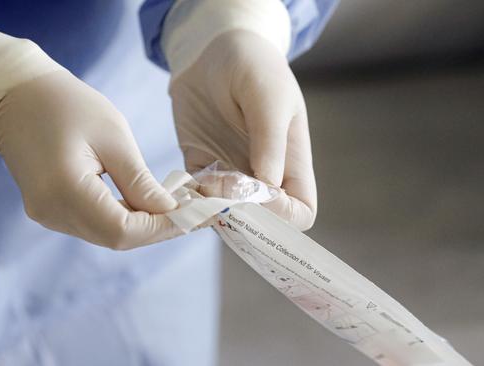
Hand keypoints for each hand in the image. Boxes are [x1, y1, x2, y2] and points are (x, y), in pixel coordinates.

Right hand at [0, 70, 180, 248]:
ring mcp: (47, 215)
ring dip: (142, 226)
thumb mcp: (112, 135)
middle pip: (115, 238)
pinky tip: (143, 204)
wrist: (15, 97)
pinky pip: (93, 226)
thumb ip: (140, 181)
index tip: (192, 214)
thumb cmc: (65, 105)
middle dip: (156, 229)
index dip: (161, 227)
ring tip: (172, 207)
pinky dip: (122, 219)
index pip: (122, 230)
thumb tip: (169, 211)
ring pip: (106, 235)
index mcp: (64, 190)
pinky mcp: (49, 211)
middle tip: (190, 212)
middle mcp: (51, 211)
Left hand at [169, 30, 316, 229]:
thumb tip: (267, 188)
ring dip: (211, 210)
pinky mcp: (200, 166)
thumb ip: (269, 141)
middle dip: (241, 217)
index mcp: (291, 163)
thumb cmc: (253, 65)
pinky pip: (196, 198)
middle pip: (261, 223)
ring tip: (202, 181)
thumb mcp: (268, 96)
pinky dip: (189, 199)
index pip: (299, 213)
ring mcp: (230, 174)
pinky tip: (184, 181)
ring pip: (224, 216)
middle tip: (221, 187)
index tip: (258, 191)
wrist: (213, 49)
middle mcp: (262, 176)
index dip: (282, 215)